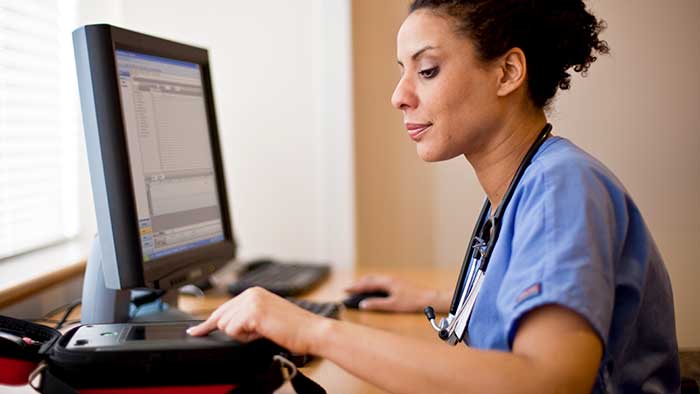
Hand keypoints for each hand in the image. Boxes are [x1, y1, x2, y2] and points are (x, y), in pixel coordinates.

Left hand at [187, 287, 328, 354]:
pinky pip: (233, 331)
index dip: (207, 323)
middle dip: (233, 332)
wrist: (311, 332)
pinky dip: (246, 338)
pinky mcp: (253, 312)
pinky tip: (263, 332)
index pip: (223, 308)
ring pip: (226, 326)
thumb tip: (225, 326)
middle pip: (221, 318)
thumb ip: (246, 318)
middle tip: (257, 333)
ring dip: (242, 335)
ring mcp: (251, 301)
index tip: (194, 331)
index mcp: (254, 292)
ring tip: (264, 331)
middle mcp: (251, 293)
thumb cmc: (294, 329)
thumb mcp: (265, 319)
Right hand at [344, 275, 446, 312]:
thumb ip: (376, 304)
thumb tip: (363, 305)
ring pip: (375, 279)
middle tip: (348, 289)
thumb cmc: (411, 301)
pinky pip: (380, 281)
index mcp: (386, 282)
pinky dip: (372, 284)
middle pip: (369, 279)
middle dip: (358, 284)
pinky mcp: (397, 283)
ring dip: (365, 283)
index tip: (345, 290)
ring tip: (358, 288)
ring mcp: (393, 280)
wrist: (427, 298)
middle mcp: (389, 279)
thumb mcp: (392, 305)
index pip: (366, 284)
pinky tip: (373, 289)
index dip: (354, 287)